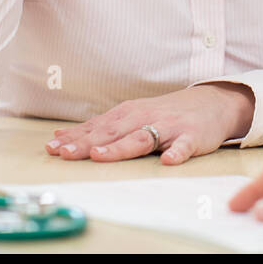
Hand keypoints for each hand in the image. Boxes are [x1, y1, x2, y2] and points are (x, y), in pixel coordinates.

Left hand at [44, 83, 255, 164]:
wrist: (211, 103)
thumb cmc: (165, 113)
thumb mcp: (130, 115)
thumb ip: (99, 127)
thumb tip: (59, 134)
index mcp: (128, 114)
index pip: (97, 127)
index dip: (74, 138)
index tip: (52, 148)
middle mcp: (144, 117)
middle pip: (112, 132)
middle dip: (87, 143)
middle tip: (65, 153)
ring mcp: (168, 127)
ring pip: (141, 138)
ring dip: (120, 147)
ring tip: (100, 155)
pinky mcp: (191, 137)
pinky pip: (183, 146)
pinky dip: (176, 153)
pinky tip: (167, 161)